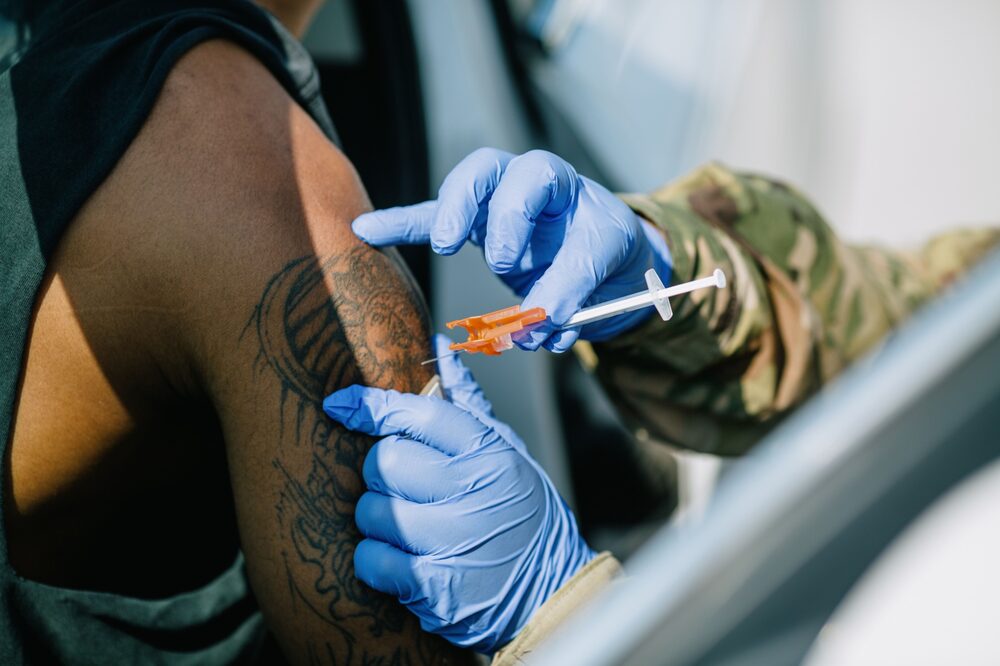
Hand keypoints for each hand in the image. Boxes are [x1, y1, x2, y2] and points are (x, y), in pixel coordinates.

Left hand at [323, 335, 593, 651]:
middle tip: (402, 487)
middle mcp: (474, 490)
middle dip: (381, 473)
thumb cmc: (523, 516)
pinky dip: (376, 561)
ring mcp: (454, 539)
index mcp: (491, 452)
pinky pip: (371, 559)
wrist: (553, 595)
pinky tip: (401, 563)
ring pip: (372, 510)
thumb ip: (468, 407)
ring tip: (407, 529)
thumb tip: (440, 350)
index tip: (340, 404)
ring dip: (377, 520)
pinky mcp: (435, 587)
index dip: (373, 405)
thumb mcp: (509, 455)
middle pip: (385, 461)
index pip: (421, 413)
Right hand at [352, 148, 672, 350]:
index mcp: (563, 185)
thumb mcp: (603, 271)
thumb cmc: (603, 256)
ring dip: (449, 217)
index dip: (525, 222)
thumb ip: (569, 297)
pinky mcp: (470, 229)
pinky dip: (400, 225)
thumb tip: (530, 330)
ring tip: (445, 243)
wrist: (604, 262)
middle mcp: (524, 183)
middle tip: (499, 260)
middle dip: (484, 211)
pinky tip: (365, 230)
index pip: (540, 180)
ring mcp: (494, 203)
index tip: (515, 265)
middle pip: (488, 170)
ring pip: (461, 189)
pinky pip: (430, 220)